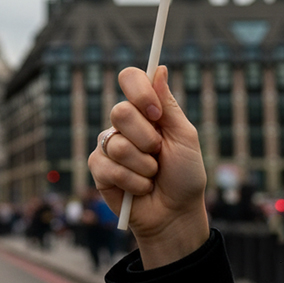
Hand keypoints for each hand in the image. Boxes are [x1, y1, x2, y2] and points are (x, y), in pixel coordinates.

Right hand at [87, 65, 209, 269]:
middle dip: (146, 139)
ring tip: (151, 175)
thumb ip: (169, 104)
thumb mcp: (185, 138)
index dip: (139, 92)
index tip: (155, 113)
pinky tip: (139, 188)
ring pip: (117, 144)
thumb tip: (159, 67)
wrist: (175, 215)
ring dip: (143, 166)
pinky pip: (109, 166)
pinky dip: (133, 182)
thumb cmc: (184, 176)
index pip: (129, 78)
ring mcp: (108, 143)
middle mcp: (123, 123)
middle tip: (158, 154)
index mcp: (144, 110)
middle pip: (120, 111)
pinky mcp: (98, 167)